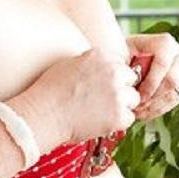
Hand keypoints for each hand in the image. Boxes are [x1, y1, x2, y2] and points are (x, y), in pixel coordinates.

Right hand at [14, 47, 141, 147]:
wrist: (45, 113)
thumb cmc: (50, 90)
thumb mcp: (69, 64)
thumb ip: (90, 62)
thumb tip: (101, 66)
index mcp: (100, 55)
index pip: (121, 62)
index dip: (113, 75)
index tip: (103, 84)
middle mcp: (113, 71)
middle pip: (131, 79)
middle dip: (121, 88)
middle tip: (104, 99)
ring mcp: (118, 94)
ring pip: (133, 99)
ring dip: (122, 105)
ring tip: (101, 111)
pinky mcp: (119, 115)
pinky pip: (128, 118)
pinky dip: (118, 122)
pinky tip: (101, 121)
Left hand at [126, 33, 178, 120]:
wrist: (129, 54)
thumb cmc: (122, 53)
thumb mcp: (121, 55)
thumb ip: (126, 66)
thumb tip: (130, 85)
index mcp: (165, 42)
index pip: (162, 64)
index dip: (150, 83)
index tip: (136, 96)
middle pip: (172, 81)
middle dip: (153, 98)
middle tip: (136, 108)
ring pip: (175, 93)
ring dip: (156, 106)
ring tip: (138, 113)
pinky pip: (176, 99)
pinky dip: (160, 109)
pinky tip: (145, 113)